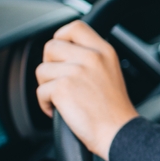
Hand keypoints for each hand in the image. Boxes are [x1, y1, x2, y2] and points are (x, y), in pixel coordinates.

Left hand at [36, 20, 138, 160]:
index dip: (61, 37)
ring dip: (47, 87)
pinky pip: (40, 91)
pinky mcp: (62, 88)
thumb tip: (63, 52)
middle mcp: (91, 57)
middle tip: (60, 82)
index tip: (61, 53)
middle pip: (51, 46)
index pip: (75, 27)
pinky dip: (46, 105)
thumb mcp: (110, 72)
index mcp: (104, 51)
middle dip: (50, 65)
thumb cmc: (114, 111)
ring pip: (42, 70)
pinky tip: (60, 111)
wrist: (119, 133)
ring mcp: (76, 71)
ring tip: (63, 100)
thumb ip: (91, 57)